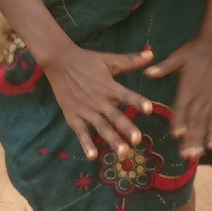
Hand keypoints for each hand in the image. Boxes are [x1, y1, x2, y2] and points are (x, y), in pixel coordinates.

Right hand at [44, 45, 153, 160]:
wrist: (60, 62)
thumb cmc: (87, 62)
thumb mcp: (109, 59)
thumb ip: (130, 60)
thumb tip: (152, 53)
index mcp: (110, 87)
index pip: (126, 95)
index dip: (138, 102)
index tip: (149, 109)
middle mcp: (100, 101)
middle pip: (115, 116)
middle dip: (127, 128)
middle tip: (137, 140)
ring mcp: (86, 110)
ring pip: (101, 127)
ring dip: (112, 140)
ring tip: (123, 152)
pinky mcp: (73, 117)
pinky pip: (81, 133)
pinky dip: (86, 144)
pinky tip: (93, 156)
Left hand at [145, 37, 211, 159]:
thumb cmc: (193, 51)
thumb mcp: (177, 57)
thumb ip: (163, 68)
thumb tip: (147, 72)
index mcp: (187, 88)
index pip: (182, 107)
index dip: (179, 121)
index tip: (176, 135)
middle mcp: (199, 97)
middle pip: (194, 121)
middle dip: (189, 139)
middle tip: (185, 156)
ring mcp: (210, 100)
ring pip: (205, 124)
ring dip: (200, 141)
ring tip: (196, 155)